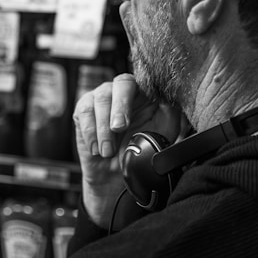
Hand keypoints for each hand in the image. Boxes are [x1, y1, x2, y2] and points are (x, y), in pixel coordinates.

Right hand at [72, 73, 181, 228]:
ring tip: (108, 151)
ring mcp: (101, 98)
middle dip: (118, 108)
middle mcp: (121, 90)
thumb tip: (175, 96)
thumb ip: (170, 110)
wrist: (118, 176)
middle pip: (118, 83)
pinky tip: (97, 149)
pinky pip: (82, 112)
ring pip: (99, 98)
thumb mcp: (164, 130)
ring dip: (103, 128)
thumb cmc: (143, 150)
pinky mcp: (83, 110)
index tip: (131, 118)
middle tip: (119, 129)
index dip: (135, 97)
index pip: (140, 80)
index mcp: (143, 91)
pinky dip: (90, 132)